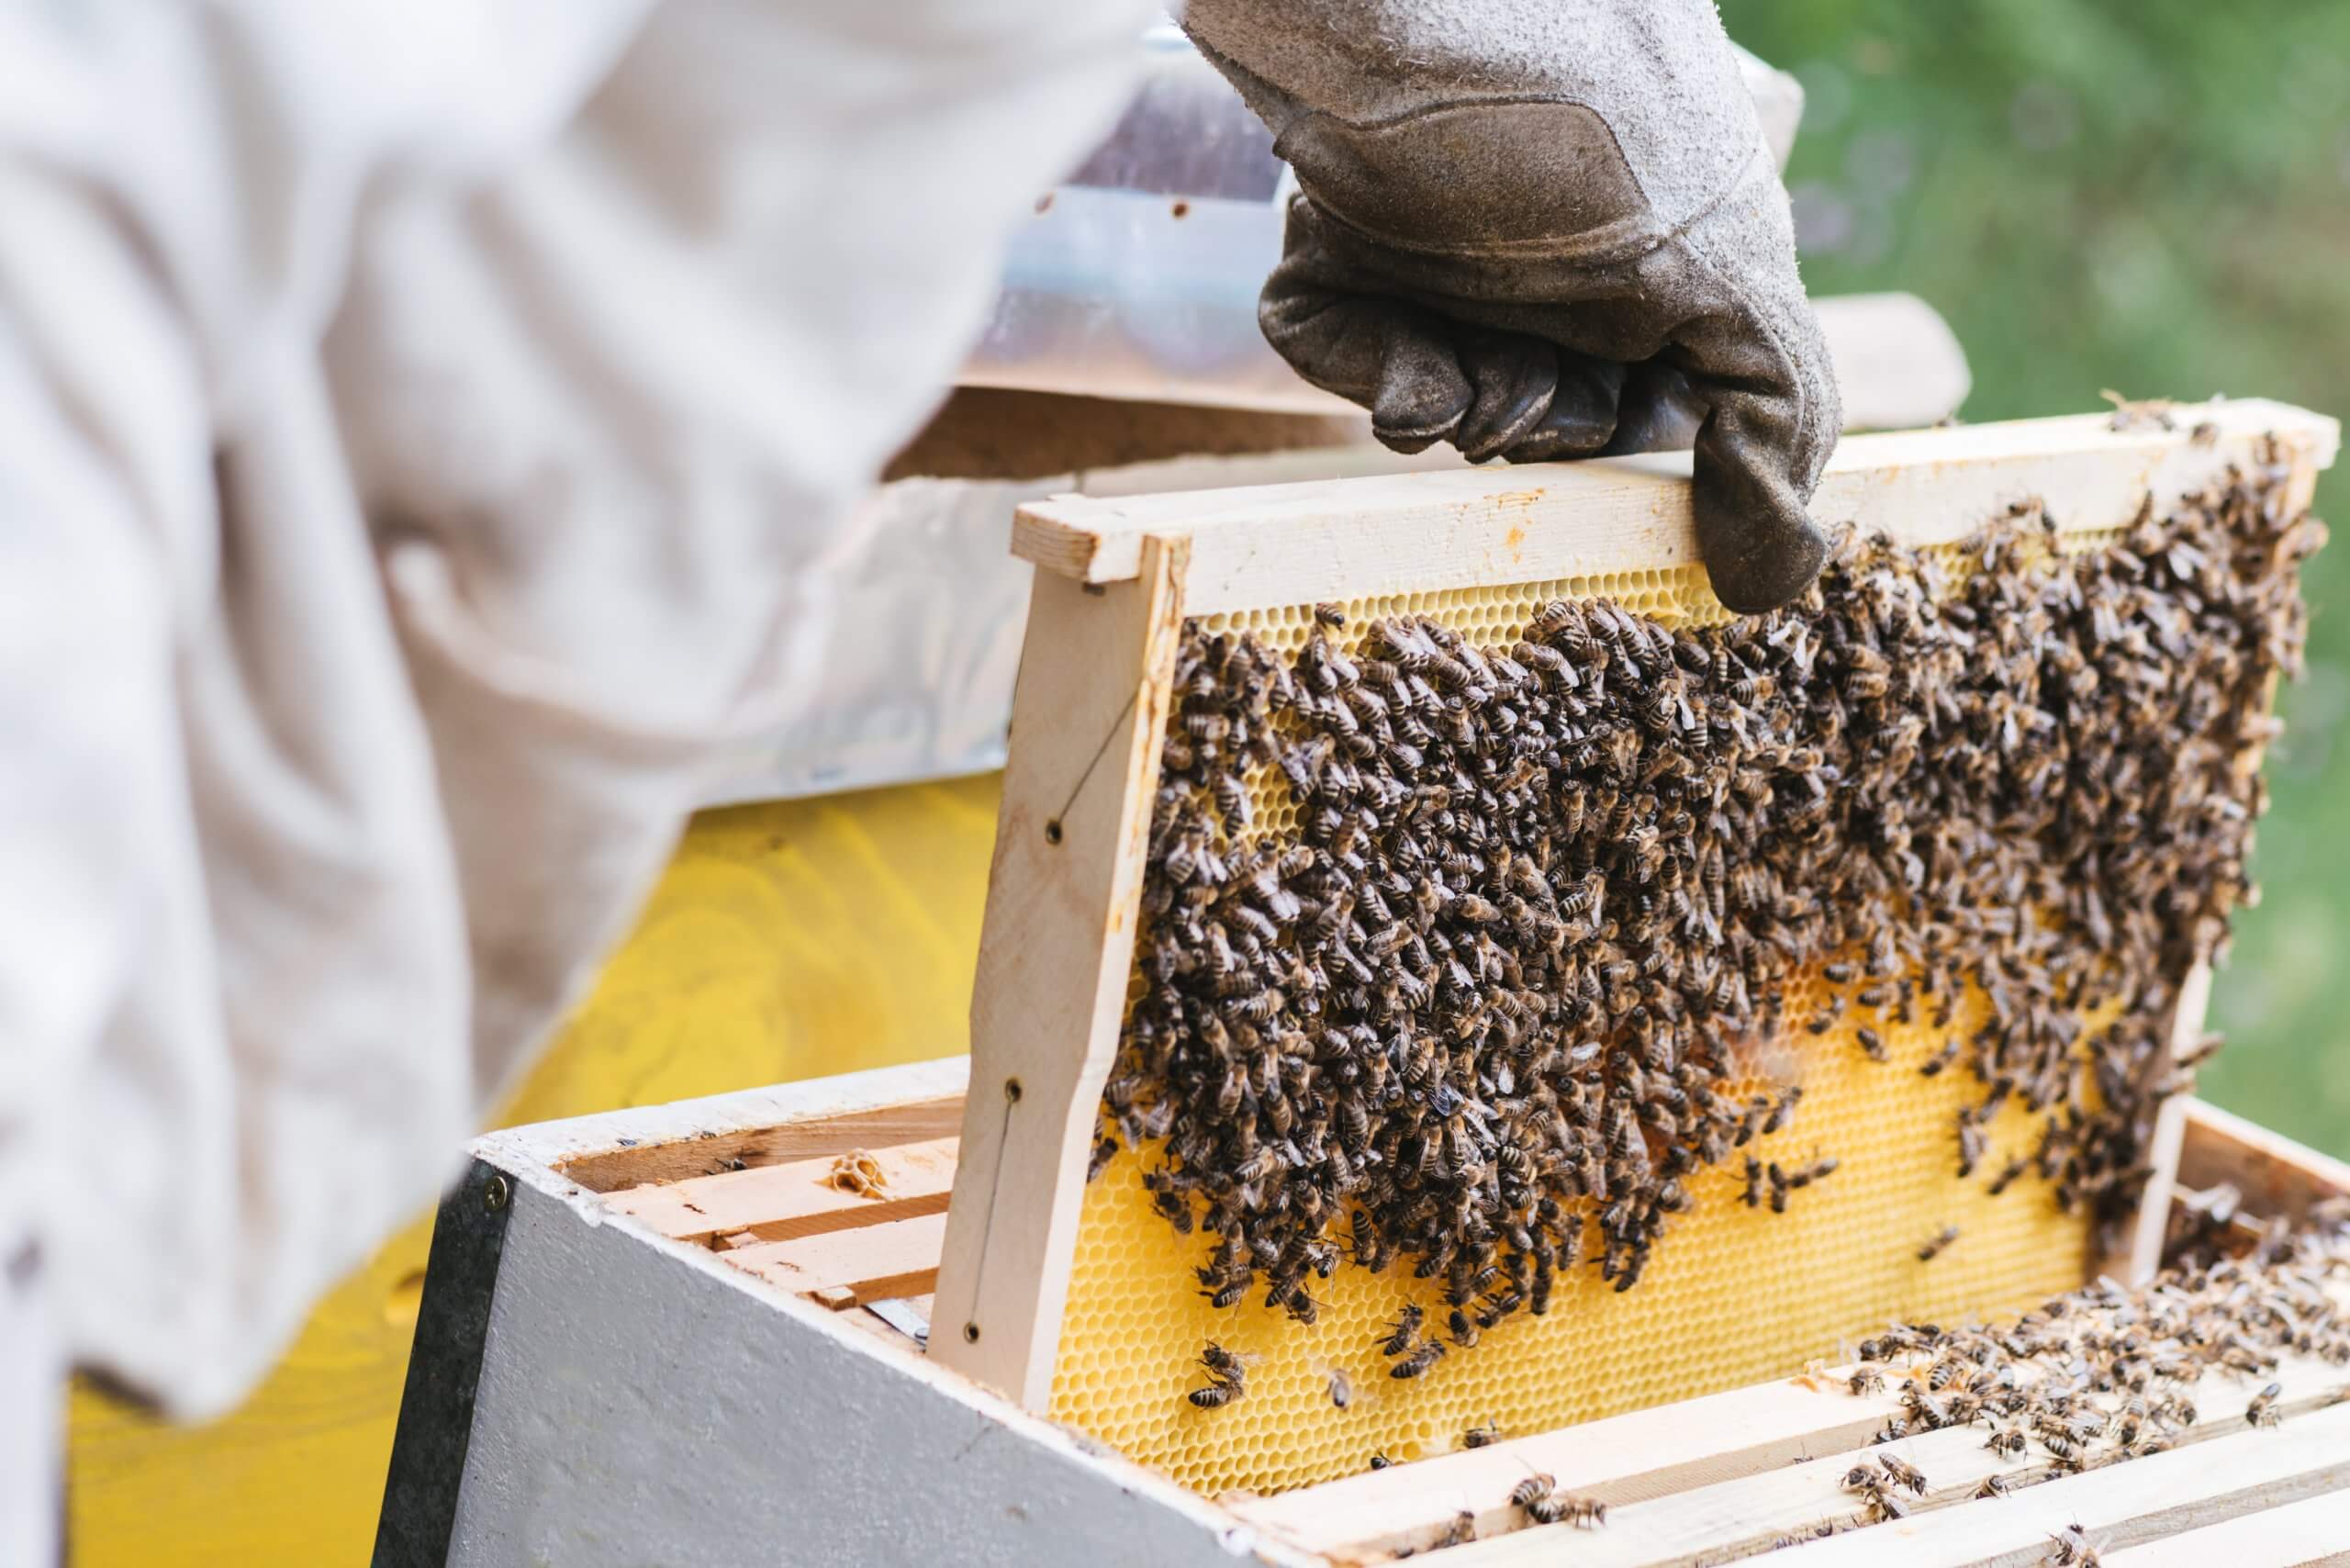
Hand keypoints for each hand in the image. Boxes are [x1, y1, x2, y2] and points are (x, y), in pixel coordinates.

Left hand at [1185, 1, 1841, 613]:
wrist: (1434, 18)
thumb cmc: (1605, 132)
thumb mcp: (1729, 274)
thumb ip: (1770, 414)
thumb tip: (1786, 575)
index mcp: (1650, 249)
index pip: (1646, 393)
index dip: (1629, 436)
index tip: (1623, 447)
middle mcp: (1541, 249)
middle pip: (1535, 405)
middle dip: (1542, 426)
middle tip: (1539, 395)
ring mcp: (1429, 242)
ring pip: (1439, 390)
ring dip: (1468, 409)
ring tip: (1476, 376)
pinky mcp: (1329, 239)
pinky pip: (1334, 344)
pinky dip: (1374, 376)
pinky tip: (1412, 376)